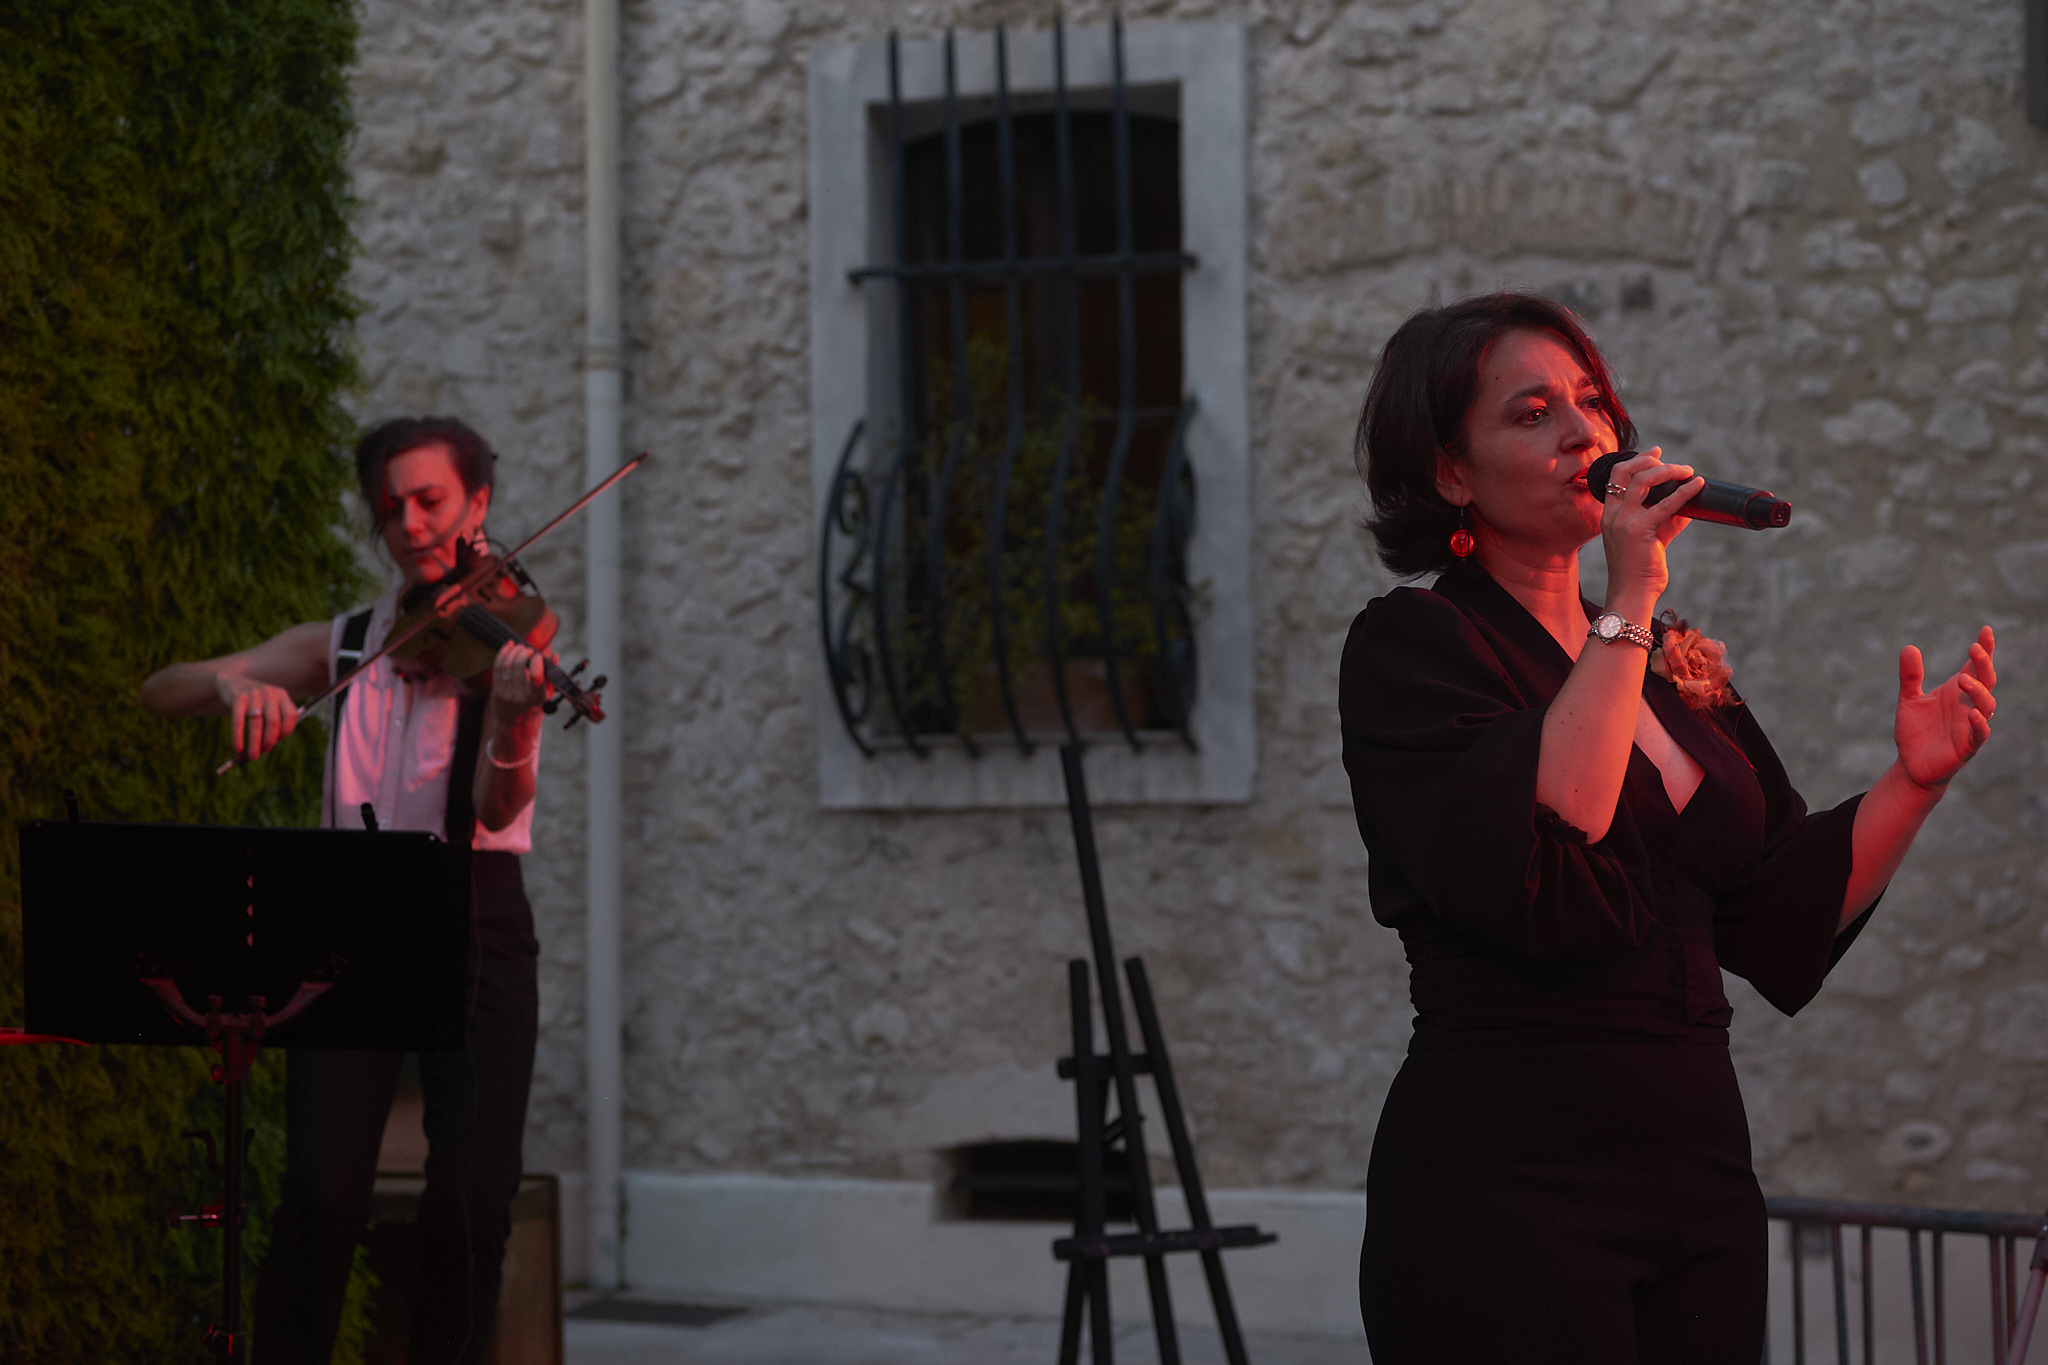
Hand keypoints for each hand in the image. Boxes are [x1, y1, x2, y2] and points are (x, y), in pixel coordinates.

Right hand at [214, 672, 298, 762]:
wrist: (231, 681)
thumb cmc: (255, 701)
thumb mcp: (268, 705)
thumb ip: (273, 721)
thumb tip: (268, 748)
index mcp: (281, 695)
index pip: (291, 714)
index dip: (287, 730)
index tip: (279, 740)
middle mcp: (269, 693)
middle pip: (274, 721)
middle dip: (270, 740)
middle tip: (265, 751)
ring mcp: (253, 694)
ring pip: (256, 722)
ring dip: (255, 742)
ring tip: (253, 756)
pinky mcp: (237, 698)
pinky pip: (238, 720)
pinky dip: (238, 736)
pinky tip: (238, 748)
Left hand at [488, 640, 553, 717]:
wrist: (510, 716)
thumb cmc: (532, 701)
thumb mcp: (546, 691)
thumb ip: (551, 674)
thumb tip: (555, 655)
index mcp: (536, 697)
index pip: (537, 675)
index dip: (537, 661)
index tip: (539, 656)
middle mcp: (520, 696)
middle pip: (519, 665)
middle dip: (524, 652)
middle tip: (529, 650)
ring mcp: (506, 693)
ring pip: (507, 664)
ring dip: (514, 651)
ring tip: (520, 647)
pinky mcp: (496, 689)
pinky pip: (498, 667)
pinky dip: (503, 653)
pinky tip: (510, 646)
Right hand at [1600, 447, 1704, 611]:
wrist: (1631, 594)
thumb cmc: (1640, 571)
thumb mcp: (1652, 540)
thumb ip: (1667, 521)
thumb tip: (1689, 505)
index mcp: (1609, 516)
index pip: (1615, 478)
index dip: (1635, 461)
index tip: (1655, 454)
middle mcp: (1612, 515)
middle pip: (1625, 472)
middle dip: (1649, 460)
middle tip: (1671, 460)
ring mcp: (1623, 521)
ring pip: (1643, 480)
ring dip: (1668, 470)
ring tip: (1687, 471)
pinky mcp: (1639, 530)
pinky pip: (1666, 505)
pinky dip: (1684, 492)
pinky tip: (1697, 485)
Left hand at [1895, 627, 1996, 792]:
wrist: (1911, 764)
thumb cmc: (1915, 730)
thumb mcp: (1909, 700)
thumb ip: (1910, 676)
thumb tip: (1909, 647)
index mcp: (1957, 691)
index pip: (1975, 667)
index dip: (1984, 650)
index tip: (1986, 630)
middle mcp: (1968, 705)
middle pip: (1985, 681)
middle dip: (1984, 664)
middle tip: (1975, 648)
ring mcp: (1970, 725)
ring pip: (1987, 705)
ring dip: (1978, 692)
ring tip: (1964, 680)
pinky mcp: (1967, 746)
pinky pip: (1980, 733)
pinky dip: (1979, 724)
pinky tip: (1973, 715)